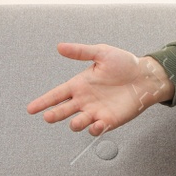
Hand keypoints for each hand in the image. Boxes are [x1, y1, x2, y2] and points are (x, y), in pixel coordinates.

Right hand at [25, 43, 172, 135]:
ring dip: (75, 124)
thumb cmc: (124, 63)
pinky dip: (94, 129)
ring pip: (78, 122)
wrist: (145, 76)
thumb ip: (81, 52)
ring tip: (75, 122)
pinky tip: (96, 124)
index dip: (43, 101)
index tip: (30, 109)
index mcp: (79, 84)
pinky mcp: (109, 120)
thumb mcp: (101, 53)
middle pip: (63, 111)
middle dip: (54, 115)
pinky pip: (96, 129)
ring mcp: (95, 111)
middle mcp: (84, 100)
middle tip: (48, 116)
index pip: (56, 95)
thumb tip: (60, 46)